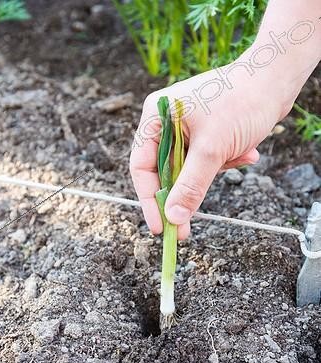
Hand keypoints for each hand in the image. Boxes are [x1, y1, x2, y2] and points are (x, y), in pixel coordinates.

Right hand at [130, 50, 289, 239]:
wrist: (276, 80)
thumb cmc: (241, 103)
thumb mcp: (211, 150)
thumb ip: (190, 186)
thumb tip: (175, 217)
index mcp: (156, 116)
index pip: (142, 166)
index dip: (149, 199)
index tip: (160, 226)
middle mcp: (167, 122)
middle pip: (164, 170)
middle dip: (184, 193)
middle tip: (185, 227)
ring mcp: (186, 127)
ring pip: (188, 168)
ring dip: (213, 173)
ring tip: (238, 158)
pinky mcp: (206, 132)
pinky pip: (206, 160)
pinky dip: (224, 163)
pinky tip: (246, 153)